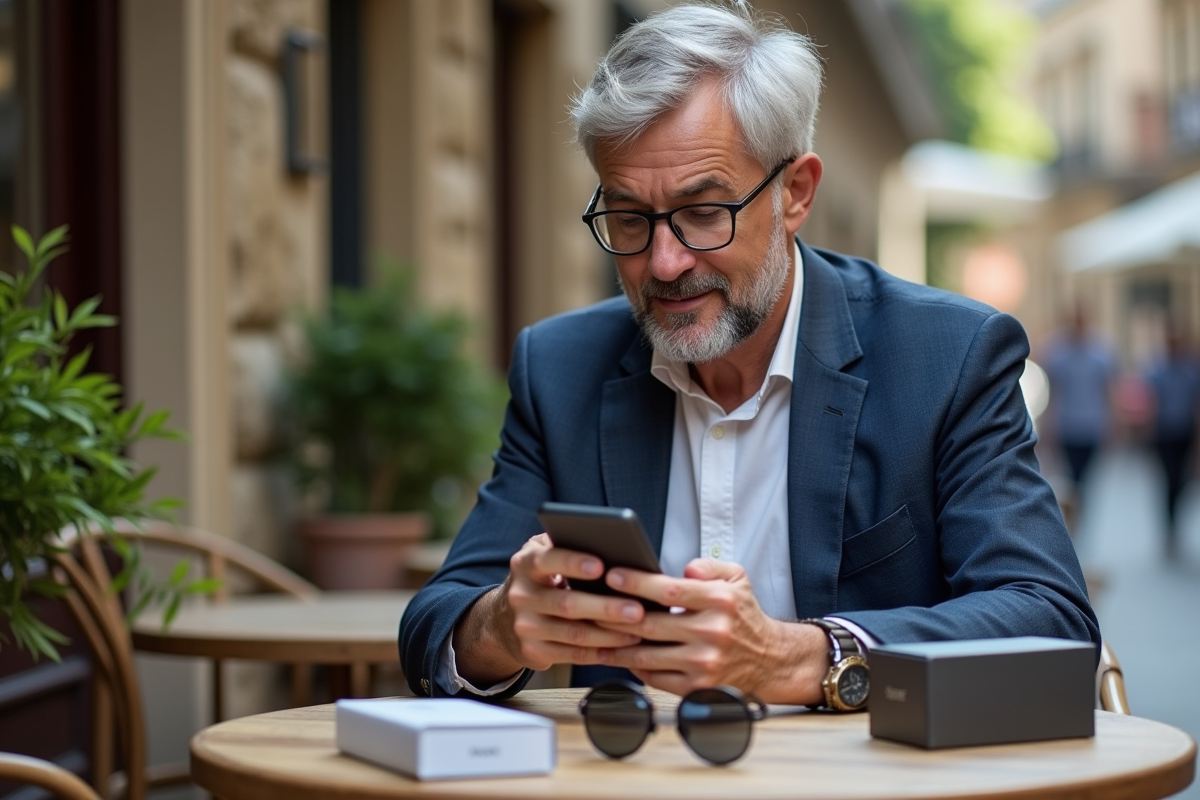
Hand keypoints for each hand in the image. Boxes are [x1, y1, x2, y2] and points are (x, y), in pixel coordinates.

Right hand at [453, 533, 644, 684]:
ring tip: (639, 629)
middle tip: (638, 609)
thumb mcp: (544, 555)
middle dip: (605, 607)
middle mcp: (521, 595)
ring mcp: (525, 626)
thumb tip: (611, 542)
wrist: (503, 620)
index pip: (548, 560)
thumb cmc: (541, 579)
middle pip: (567, 603)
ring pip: (573, 634)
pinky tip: (623, 646)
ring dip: (610, 634)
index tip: (601, 566)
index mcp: (525, 564)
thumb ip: (567, 544)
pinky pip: (572, 655)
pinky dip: (601, 652)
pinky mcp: (532, 652)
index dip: (573, 563)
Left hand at [594, 558, 827, 703]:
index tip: (611, 576)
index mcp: (720, 601)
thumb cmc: (744, 616)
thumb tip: (684, 568)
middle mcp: (712, 633)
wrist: (769, 659)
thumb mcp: (736, 579)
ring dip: (616, 644)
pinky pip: (654, 678)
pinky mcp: (697, 689)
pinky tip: (619, 654)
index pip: (668, 590)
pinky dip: (633, 666)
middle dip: (614, 614)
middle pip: (649, 624)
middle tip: (589, 603)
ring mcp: (704, 664)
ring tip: (594, 631)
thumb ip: (709, 565)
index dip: (636, 582)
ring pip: (646, 655)